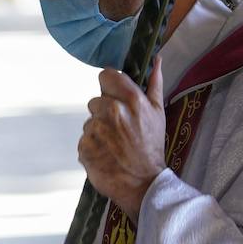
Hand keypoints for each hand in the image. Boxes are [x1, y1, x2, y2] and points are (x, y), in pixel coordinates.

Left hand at [79, 56, 166, 219]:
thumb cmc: (152, 147)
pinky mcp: (83, 147)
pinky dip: (92, 146)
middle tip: (120, 128)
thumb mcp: (158, 112)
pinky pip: (84, 139)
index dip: (110, 86)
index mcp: (130, 99)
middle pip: (96, 101)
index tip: (115, 97)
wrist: (143, 184)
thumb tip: (155, 59)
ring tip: (114, 144)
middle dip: (105, 112)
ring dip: (99, 130)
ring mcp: (95, 130)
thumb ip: (154, 83)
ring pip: (89, 122)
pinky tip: (106, 154)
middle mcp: (111, 111)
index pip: (106, 76)